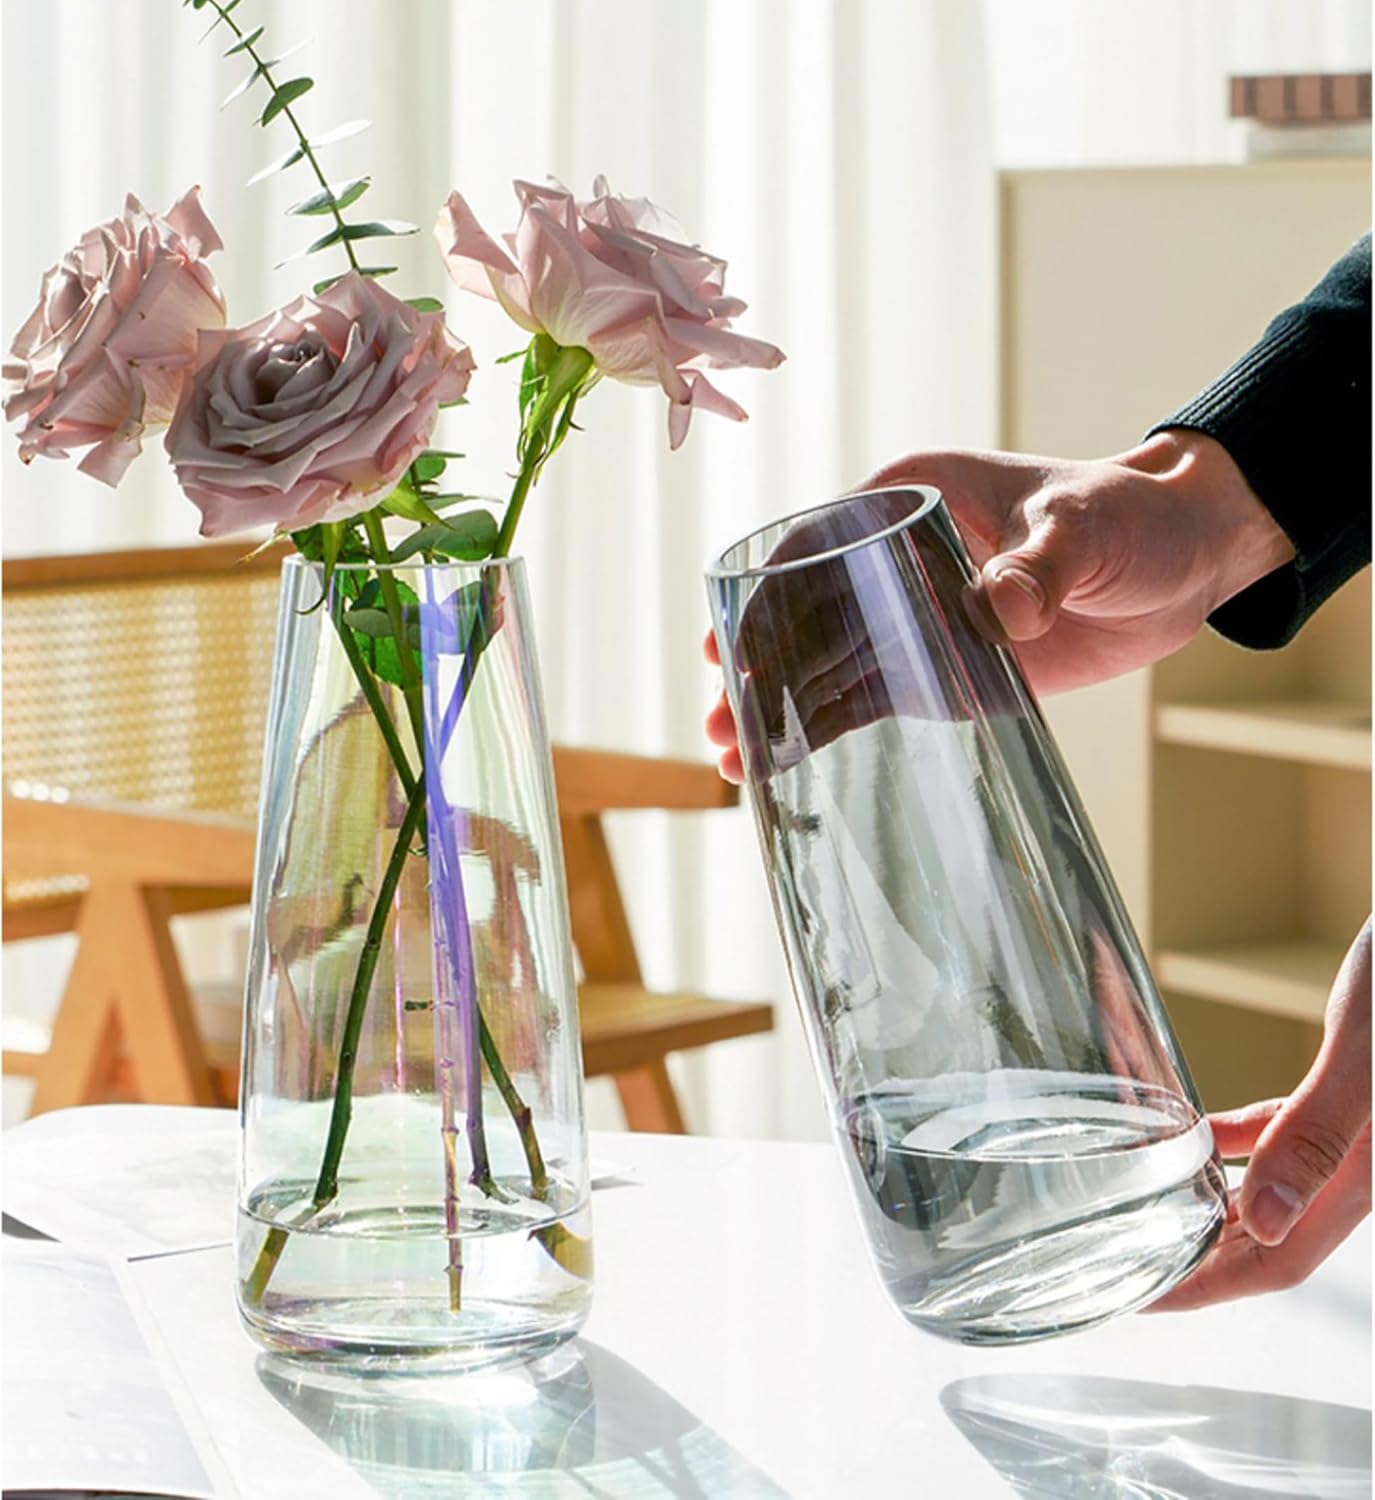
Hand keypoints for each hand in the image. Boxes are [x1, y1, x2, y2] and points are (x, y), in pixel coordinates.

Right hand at [706, 432, 1293, 781]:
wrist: (1182, 558)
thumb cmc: (1128, 515)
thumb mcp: (1081, 530)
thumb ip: (1038, 567)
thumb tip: (998, 610)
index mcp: (909, 497)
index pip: (814, 545)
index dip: (764, 595)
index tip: (731, 644)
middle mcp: (893, 557)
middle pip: (804, 613)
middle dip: (760, 668)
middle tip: (726, 720)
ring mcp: (912, 616)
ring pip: (826, 664)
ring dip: (780, 708)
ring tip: (736, 758)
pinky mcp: (939, 666)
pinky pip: (869, 697)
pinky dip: (827, 727)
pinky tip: (786, 761)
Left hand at [1149, 920, 1371, 1311]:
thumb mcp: (1366, 1064)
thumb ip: (1316, 1138)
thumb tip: (1265, 1220)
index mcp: (1360, 1179)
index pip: (1275, 1261)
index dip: (1208, 1288)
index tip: (1144, 1301)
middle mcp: (1352, 1170)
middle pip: (1266, 1239)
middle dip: (1199, 1262)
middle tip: (1128, 1268)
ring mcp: (1346, 1134)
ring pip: (1268, 1192)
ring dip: (1211, 1207)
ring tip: (1151, 1216)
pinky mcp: (1338, 1093)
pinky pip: (1276, 1136)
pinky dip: (1233, 1144)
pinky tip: (1195, 1136)